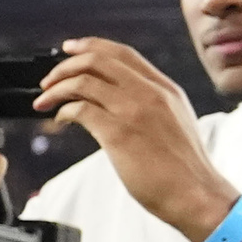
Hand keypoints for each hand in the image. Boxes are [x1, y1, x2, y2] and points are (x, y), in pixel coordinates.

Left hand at [32, 38, 238, 241]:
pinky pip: (80, 109)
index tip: (69, 49)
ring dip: (56, 88)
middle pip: (98, 60)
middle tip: (47, 79)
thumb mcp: (175, 120)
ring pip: (84, 81)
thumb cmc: (184, 168)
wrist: (197, 195)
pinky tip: (60, 119)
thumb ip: (151, 103)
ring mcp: (133, 111)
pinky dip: (63, 110)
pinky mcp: (118, 133)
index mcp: (165, 88)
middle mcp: (150, 93)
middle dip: (65, 65)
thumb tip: (116, 98)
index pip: (122, 53)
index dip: (90, 46)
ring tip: (44, 100)